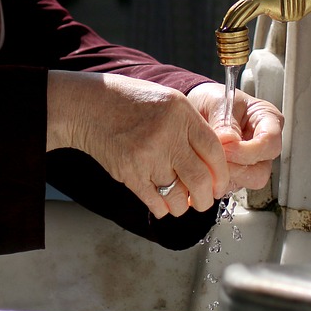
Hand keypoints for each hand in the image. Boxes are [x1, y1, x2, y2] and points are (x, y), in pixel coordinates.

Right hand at [47, 72, 228, 217]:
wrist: (88, 106)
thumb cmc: (129, 101)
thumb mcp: (168, 101)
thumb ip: (191, 127)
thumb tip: (211, 162)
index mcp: (181, 114)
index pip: (214, 152)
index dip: (221, 175)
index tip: (220, 186)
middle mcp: (166, 135)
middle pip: (199, 180)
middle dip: (205, 199)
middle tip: (203, 201)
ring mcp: (146, 156)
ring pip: (177, 196)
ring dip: (182, 206)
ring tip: (180, 202)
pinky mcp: (128, 173)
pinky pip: (154, 202)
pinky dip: (161, 208)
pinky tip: (161, 204)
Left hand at [186, 83, 283, 192]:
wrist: (197, 107)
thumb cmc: (213, 100)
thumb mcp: (218, 102)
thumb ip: (225, 122)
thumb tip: (229, 141)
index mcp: (267, 120)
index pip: (270, 142)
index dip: (248, 149)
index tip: (226, 146)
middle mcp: (263, 144)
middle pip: (262, 169)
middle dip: (237, 167)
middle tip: (215, 158)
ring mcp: (252, 161)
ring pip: (248, 181)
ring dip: (226, 175)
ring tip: (208, 161)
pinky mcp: (237, 173)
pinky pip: (232, 185)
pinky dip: (218, 180)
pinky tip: (206, 168)